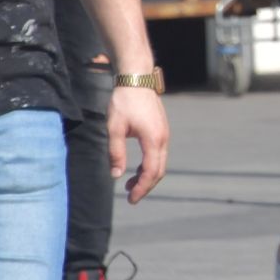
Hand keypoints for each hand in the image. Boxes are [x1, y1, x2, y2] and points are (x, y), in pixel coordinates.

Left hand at [108, 86, 169, 204]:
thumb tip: (116, 175)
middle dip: (146, 186)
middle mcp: (163, 139)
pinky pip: (159, 154)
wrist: (137, 80)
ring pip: (160, 163)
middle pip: (159, 170)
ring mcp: (164, 134)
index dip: (142, 188)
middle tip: (131, 197)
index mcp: (153, 140)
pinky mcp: (161, 130)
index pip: (151, 171)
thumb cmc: (124, 103)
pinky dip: (149, 165)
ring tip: (130, 184)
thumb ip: (116, 153)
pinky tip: (136, 168)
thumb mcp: (115, 129)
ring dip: (147, 176)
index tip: (131, 199)